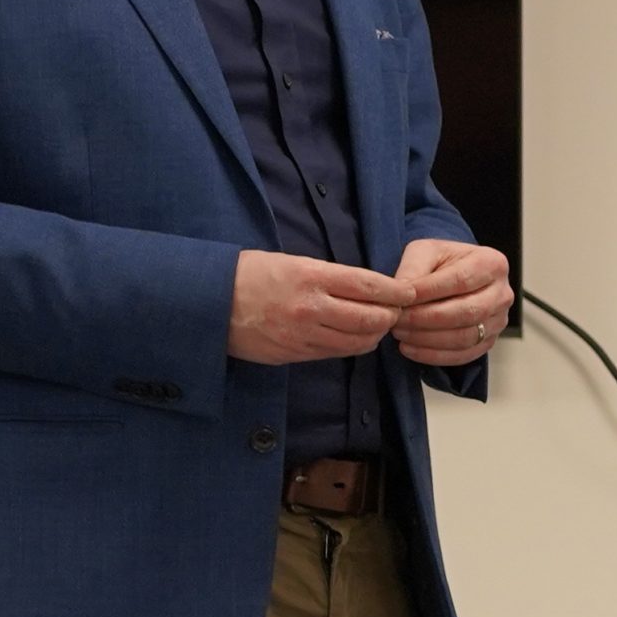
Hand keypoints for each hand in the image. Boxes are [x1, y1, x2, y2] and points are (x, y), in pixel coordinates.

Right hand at [228, 250, 416, 364]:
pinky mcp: (293, 354)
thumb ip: (325, 275)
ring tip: (377, 327)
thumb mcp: (288, 262)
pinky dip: (349, 347)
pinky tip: (352, 338)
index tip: (408, 292)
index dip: (394, 291)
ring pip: (355, 342)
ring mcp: (301, 335)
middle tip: (396, 312)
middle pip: (368, 319)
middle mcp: (309, 307)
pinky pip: (333, 353)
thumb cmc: (247, 275)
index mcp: (310, 276)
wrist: (207, 303)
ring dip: (372, 336)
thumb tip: (361, 287)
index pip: (367, 285)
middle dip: (389, 317)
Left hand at [391, 239, 512, 365]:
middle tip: (398, 319)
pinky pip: (462, 355)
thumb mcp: (425, 251)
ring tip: (399, 333)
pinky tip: (410, 348)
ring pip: (464, 337)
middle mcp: (502, 294)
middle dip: (426, 319)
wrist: (454, 277)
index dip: (429, 291)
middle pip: (467, 312)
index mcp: (492, 263)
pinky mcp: (488, 342)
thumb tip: (402, 292)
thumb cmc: (442, 262)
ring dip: (427, 339)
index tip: (402, 298)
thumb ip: (414, 267)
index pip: (461, 280)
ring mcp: (498, 321)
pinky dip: (433, 355)